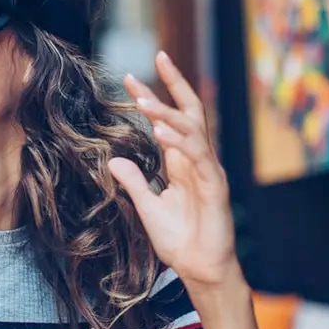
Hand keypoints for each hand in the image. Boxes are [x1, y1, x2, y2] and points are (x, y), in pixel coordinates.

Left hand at [108, 52, 240, 289]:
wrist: (199, 269)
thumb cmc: (178, 240)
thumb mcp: (146, 207)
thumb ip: (133, 182)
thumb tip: (113, 160)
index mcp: (181, 163)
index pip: (167, 121)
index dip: (151, 99)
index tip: (130, 79)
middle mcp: (196, 160)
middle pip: (188, 112)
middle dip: (172, 85)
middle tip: (155, 58)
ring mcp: (208, 171)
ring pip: (192, 129)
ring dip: (167, 113)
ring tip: (143, 101)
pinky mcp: (215, 186)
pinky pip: (199, 157)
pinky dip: (180, 142)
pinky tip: (161, 133)